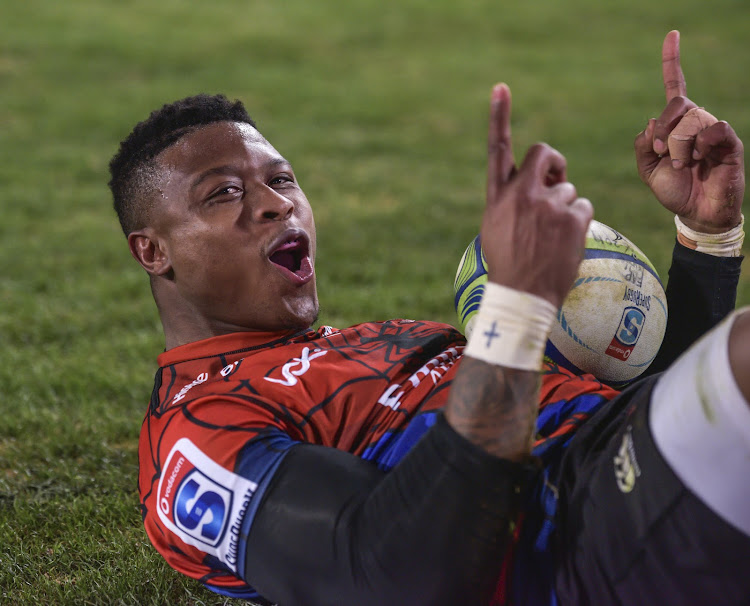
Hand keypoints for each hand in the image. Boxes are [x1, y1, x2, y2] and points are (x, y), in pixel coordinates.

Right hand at [481, 84, 592, 307]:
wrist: (522, 296)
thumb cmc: (508, 263)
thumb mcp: (496, 227)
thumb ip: (513, 199)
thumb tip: (543, 181)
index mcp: (498, 196)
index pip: (497, 149)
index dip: (498, 116)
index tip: (500, 88)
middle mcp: (520, 194)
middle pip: (544, 153)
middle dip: (553, 163)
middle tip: (555, 182)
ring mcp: (547, 204)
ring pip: (568, 187)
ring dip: (565, 206)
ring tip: (552, 236)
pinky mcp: (571, 218)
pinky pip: (583, 205)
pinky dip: (578, 221)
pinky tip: (565, 241)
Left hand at [634, 30, 744, 232]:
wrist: (695, 212)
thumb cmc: (675, 190)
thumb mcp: (648, 169)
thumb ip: (643, 145)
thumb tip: (652, 121)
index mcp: (675, 125)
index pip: (674, 86)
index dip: (671, 61)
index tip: (672, 35)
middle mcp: (695, 122)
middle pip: (678, 102)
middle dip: (663, 128)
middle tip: (662, 153)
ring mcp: (713, 131)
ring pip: (692, 118)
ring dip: (679, 144)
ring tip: (681, 165)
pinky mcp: (729, 143)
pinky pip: (715, 128)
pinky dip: (701, 143)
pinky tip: (698, 158)